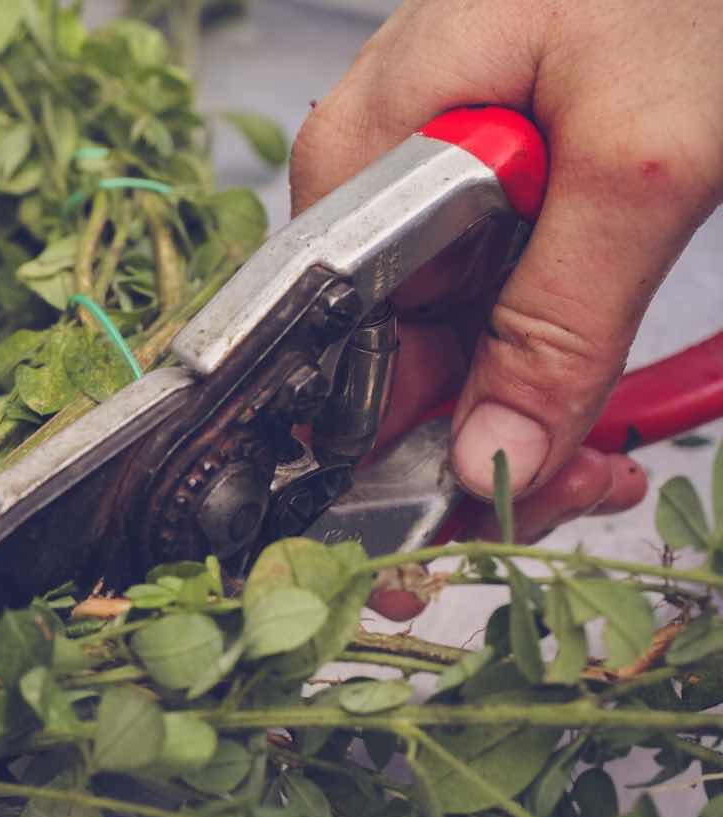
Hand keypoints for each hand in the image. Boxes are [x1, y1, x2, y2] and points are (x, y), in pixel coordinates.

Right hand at [293, 0, 722, 557]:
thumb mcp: (638, 160)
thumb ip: (562, 316)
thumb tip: (486, 457)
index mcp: (361, 154)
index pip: (338, 348)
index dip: (403, 446)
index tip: (490, 502)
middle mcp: (364, 172)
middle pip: (381, 362)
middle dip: (476, 442)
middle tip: (583, 485)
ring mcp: (411, 180)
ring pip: (430, 349)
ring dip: (516, 414)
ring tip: (599, 459)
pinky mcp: (463, 189)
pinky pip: (471, 307)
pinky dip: (529, 362)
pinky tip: (578, 398)